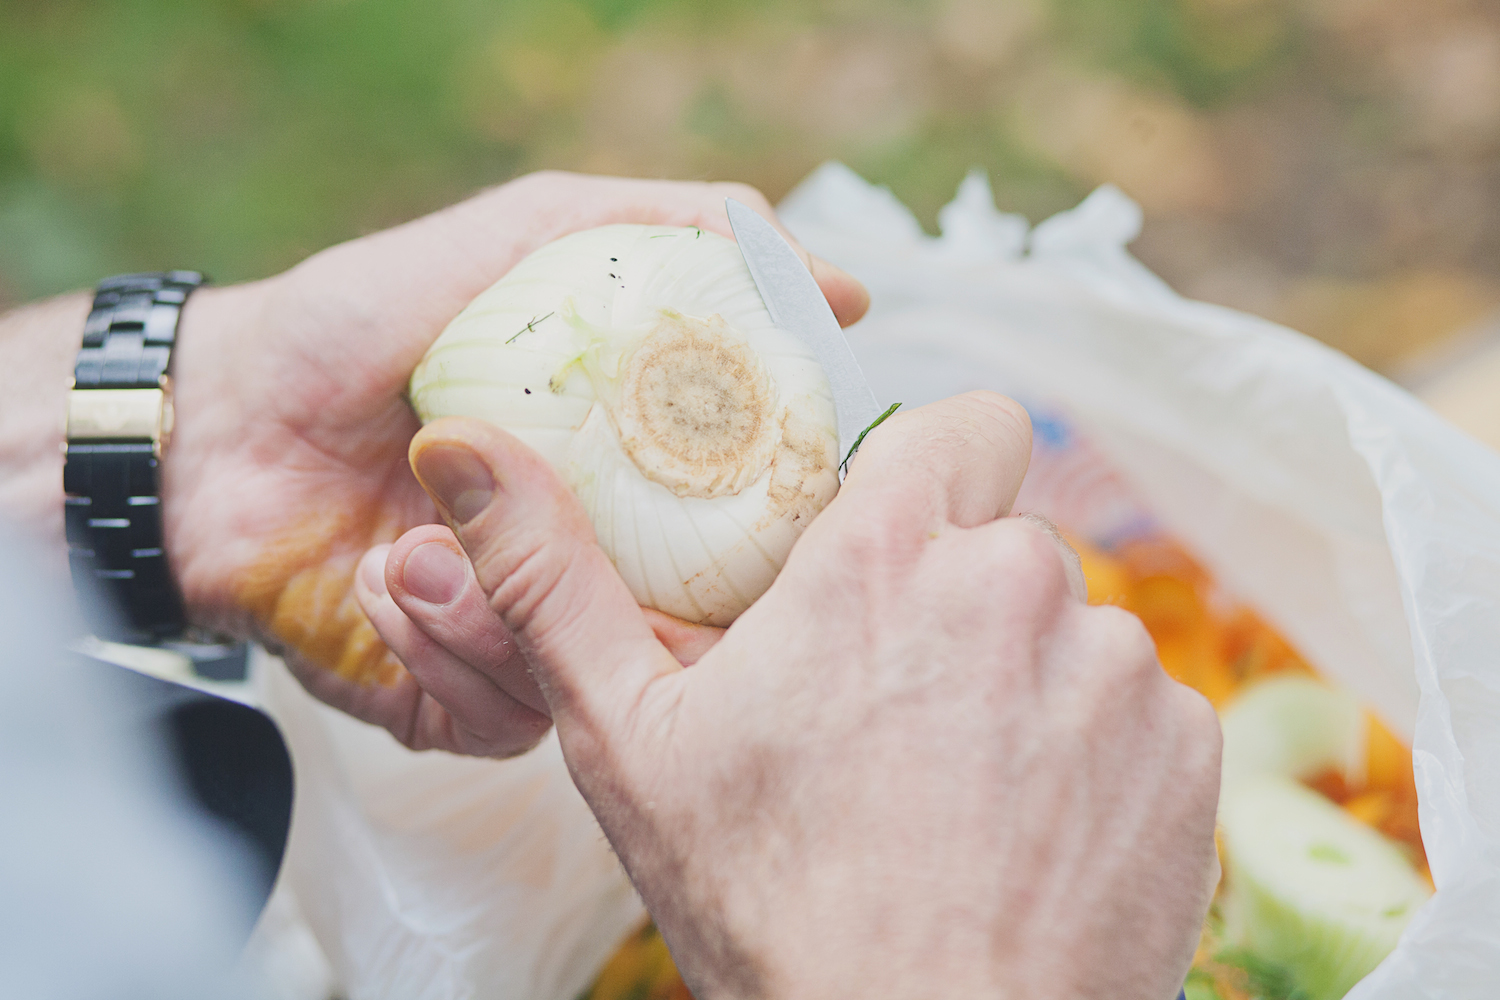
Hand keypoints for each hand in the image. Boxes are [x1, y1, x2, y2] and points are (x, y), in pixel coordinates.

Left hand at [156, 172, 867, 754]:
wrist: (213, 429)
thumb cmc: (360, 326)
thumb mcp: (523, 240)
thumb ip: (666, 235)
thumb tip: (828, 279)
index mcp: (634, 482)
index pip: (746, 533)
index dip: (769, 534)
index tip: (763, 512)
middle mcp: (597, 570)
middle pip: (690, 633)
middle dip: (643, 598)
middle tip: (575, 537)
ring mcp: (534, 639)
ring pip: (595, 685)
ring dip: (503, 614)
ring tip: (423, 547)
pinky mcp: (461, 699)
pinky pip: (505, 716)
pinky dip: (444, 647)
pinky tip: (387, 581)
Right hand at [406, 392, 1222, 998]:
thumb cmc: (772, 908)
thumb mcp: (630, 739)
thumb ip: (550, 575)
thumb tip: (457, 446)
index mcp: (889, 556)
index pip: (961, 422)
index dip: (929, 470)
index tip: (891, 540)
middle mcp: (1021, 585)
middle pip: (1003, 538)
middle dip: (956, 596)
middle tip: (891, 703)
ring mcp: (1118, 668)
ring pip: (1068, 627)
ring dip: (1023, 677)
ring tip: (957, 785)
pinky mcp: (1187, 752)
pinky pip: (1138, 708)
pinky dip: (1092, 749)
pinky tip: (1028, 829)